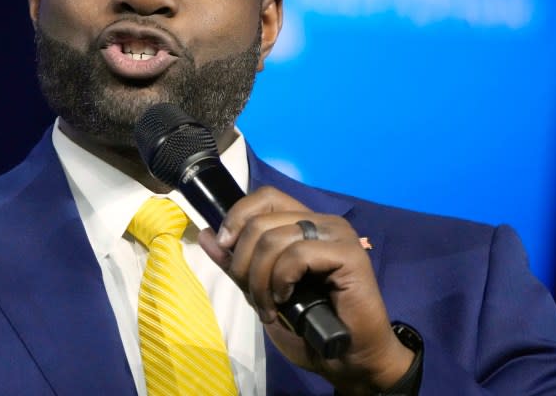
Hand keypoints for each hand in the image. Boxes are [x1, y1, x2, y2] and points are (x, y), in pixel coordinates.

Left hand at [198, 186, 413, 394]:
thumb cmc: (308, 326)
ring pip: (274, 238)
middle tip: (253, 296)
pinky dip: (281, 280)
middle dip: (243, 262)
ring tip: (269, 308)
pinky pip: (297, 254)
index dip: (238, 216)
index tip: (224, 247)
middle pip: (261, 220)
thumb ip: (236, 263)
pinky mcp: (349, 253)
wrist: (346, 358)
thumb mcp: (260, 291)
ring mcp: (337, 234)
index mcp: (303, 223)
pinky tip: (286, 299)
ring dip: (260, 279)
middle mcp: (322, 221)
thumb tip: (207, 235)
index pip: (264, 196)